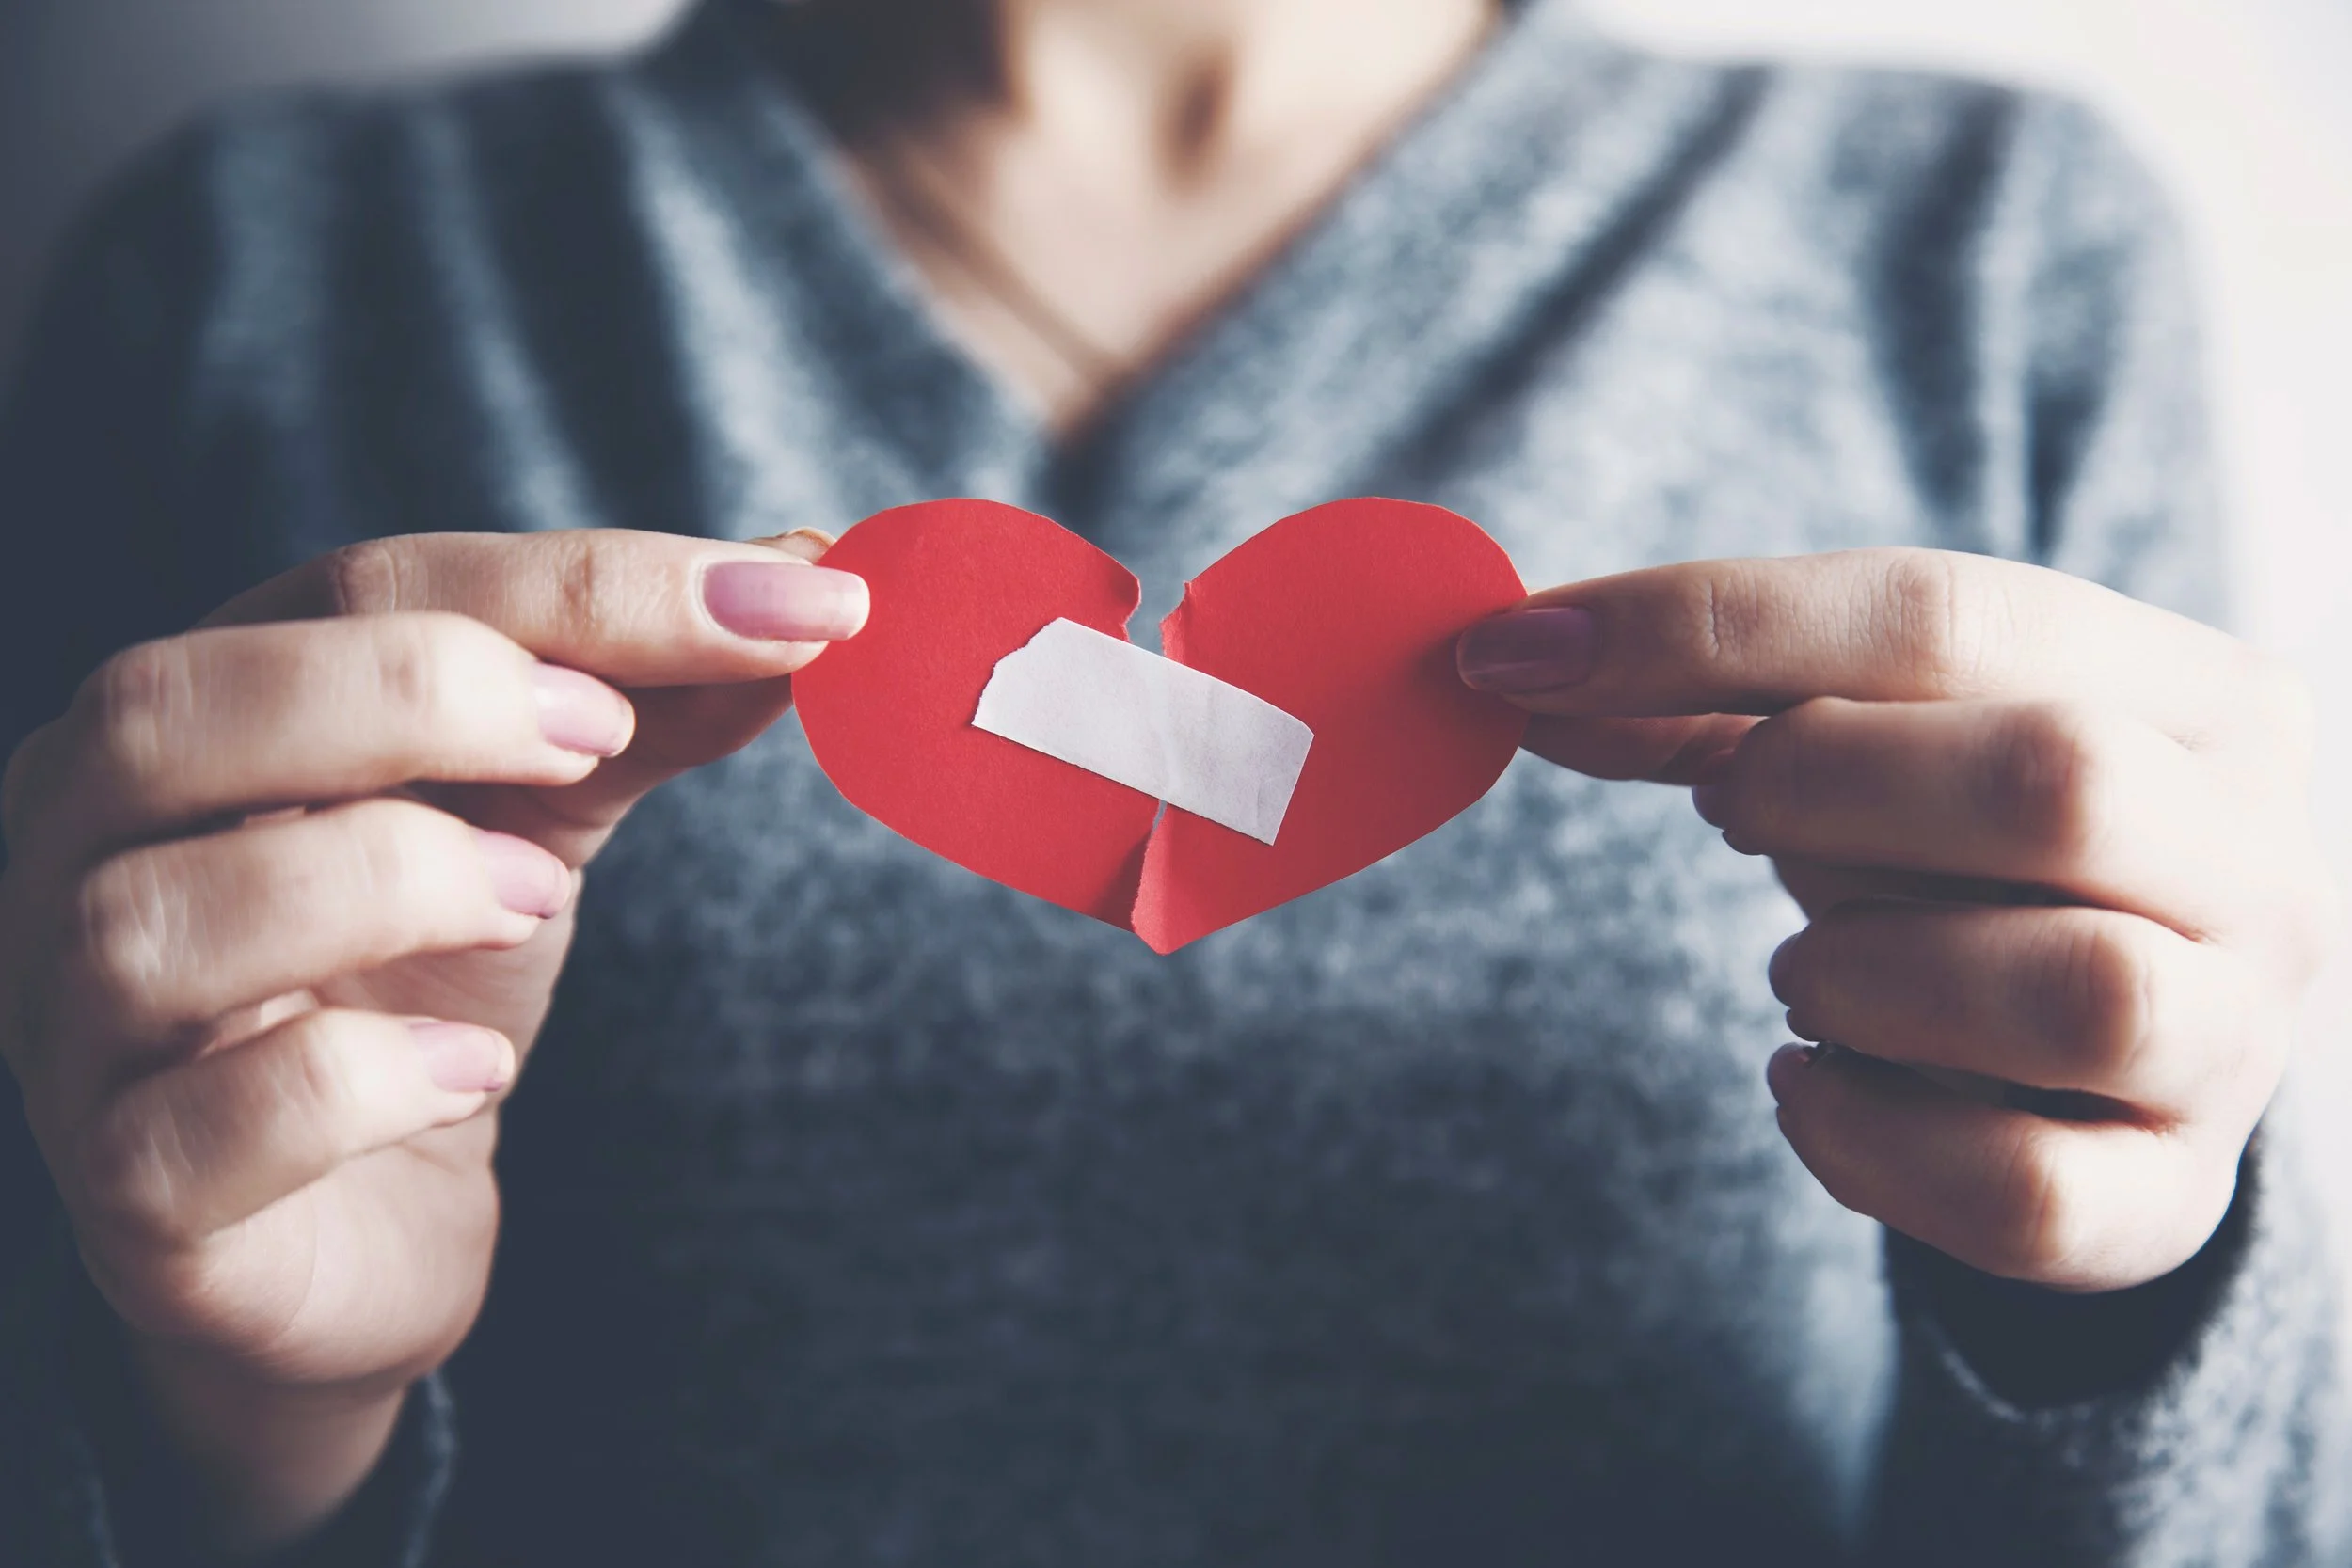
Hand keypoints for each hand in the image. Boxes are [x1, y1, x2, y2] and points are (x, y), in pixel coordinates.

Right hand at [0, 528, 866, 1550]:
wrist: (362, 1238)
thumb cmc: (422, 991)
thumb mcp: (538, 824)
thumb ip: (643, 709)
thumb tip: (804, 586)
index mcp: (197, 718)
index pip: (355, 590)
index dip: (580, 586)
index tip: (788, 605)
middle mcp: (83, 850)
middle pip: (176, 709)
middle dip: (418, 693)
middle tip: (605, 737)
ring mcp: (79, 1029)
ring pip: (154, 913)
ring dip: (382, 878)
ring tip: (534, 896)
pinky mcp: (131, 1193)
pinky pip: (195, 1125)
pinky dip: (353, 1081)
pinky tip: (475, 1071)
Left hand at [1459, 548, 2340, 1292]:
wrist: (2128, 1051)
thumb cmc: (1982, 857)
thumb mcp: (1880, 742)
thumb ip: (1715, 696)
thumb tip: (1514, 660)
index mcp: (2196, 696)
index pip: (1949, 615)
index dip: (1708, 626)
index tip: (1515, 655)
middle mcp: (2258, 860)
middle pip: (2053, 781)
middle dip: (1824, 787)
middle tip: (1727, 814)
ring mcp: (2234, 1038)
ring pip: (2074, 989)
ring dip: (1864, 970)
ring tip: (1799, 974)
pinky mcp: (2172, 1198)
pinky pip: (2027, 1191)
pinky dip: (1865, 1139)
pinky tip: (1803, 1083)